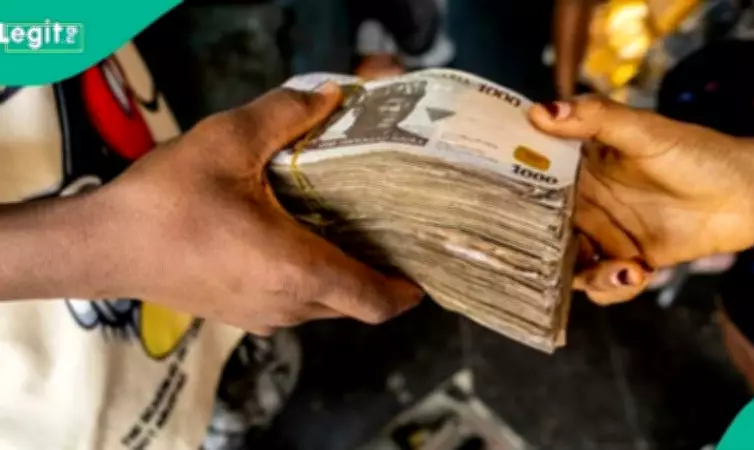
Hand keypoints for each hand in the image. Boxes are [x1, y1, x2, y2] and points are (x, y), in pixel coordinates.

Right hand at [82, 84, 421, 333]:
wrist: (102, 245)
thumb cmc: (168, 199)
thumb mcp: (230, 141)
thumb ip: (287, 115)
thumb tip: (332, 97)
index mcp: (298, 271)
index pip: (375, 301)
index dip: (406, 292)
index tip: (423, 269)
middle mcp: (287, 305)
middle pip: (352, 303)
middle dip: (376, 275)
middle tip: (388, 233)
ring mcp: (261, 317)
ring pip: (321, 306)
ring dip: (340, 277)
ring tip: (346, 231)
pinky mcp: (237, 315)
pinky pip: (290, 304)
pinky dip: (308, 281)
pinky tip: (296, 241)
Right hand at [529, 96, 753, 303]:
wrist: (750, 193)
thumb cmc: (697, 153)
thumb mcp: (645, 130)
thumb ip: (595, 118)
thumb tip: (540, 111)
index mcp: (580, 168)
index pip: (533, 181)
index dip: (512, 194)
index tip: (494, 205)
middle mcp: (585, 204)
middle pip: (543, 232)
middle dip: (539, 249)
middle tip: (547, 255)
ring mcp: (605, 236)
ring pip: (570, 265)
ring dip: (583, 274)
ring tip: (619, 265)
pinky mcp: (628, 262)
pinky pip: (603, 285)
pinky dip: (612, 286)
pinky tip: (636, 270)